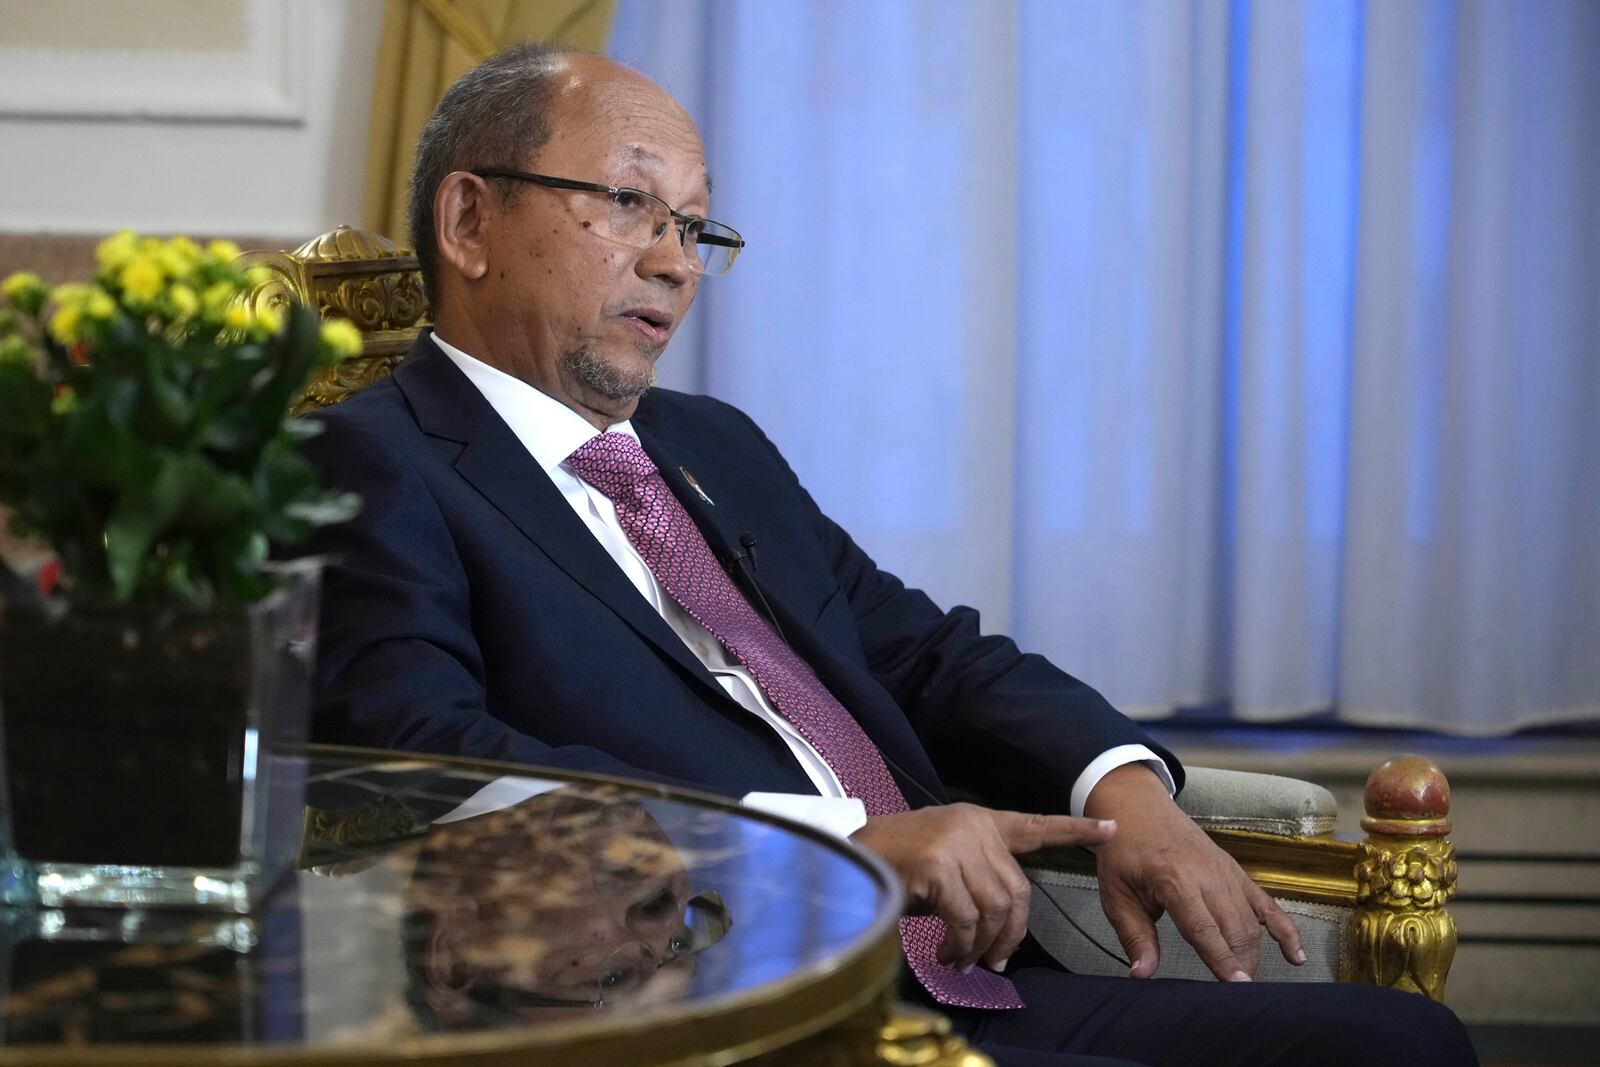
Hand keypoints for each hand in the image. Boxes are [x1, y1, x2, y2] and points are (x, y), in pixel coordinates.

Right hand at [850, 803, 1116, 972]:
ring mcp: (956, 843)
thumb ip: (977, 878)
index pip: (1035, 825)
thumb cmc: (896, 864)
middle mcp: (973, 827)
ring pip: (995, 908)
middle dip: (1009, 934)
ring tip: (961, 959)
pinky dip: (960, 945)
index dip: (1074, 830)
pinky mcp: (938, 865)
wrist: (849, 857)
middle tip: (992, 960)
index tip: (1111, 830)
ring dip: (981, 945)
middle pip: (1017, 891)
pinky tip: (945, 953)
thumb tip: (1000, 930)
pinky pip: (966, 919)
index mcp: (980, 821)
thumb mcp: (944, 860)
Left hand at [1085, 764, 1305, 980]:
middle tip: (1233, 998)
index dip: (1222, 960)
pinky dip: (1285, 930)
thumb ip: (1134, 936)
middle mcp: (1208, 875)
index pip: (1204, 929)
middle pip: (1235, 930)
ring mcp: (1226, 872)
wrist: (1138, 808)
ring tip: (1245, 983)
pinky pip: (1267, 904)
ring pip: (1251, 923)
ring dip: (1252, 955)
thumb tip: (1142, 974)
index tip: (1237, 987)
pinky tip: (1296, 956)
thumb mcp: (1116, 894)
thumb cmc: (1123, 851)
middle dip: (1238, 966)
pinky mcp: (1235, 872)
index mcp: (1175, 880)